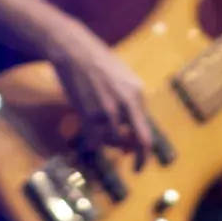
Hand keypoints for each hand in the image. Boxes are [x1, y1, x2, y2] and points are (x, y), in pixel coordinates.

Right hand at [43, 20, 155, 166]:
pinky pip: (93, 138)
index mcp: (138, 94)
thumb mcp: (122, 81)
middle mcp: (126, 104)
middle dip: (140, 159)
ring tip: (100, 134)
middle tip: (136, 169)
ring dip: (108, 142)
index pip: (147, 131)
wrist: (74, 51)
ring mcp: (107, 110)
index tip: (140, 161)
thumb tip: (130, 134)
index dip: (145, 151)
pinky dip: (91, 141)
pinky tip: (88, 138)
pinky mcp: (89, 112)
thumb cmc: (98, 64)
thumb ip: (130, 105)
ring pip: (113, 140)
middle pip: (140, 141)